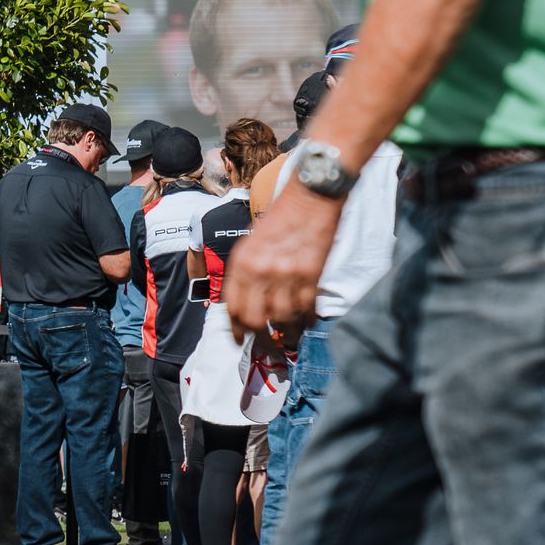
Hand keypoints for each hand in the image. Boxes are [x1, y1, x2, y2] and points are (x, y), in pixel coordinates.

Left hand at [224, 184, 342, 341]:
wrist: (311, 196)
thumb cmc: (281, 217)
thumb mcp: (251, 242)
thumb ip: (246, 272)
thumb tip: (243, 303)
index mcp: (242, 262)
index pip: (231, 307)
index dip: (236, 330)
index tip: (240, 341)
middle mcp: (260, 270)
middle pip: (254, 319)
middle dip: (260, 339)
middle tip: (268, 348)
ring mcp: (287, 274)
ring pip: (282, 319)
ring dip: (287, 334)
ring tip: (290, 340)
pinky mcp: (312, 274)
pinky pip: (307, 308)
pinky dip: (307, 321)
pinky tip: (307, 324)